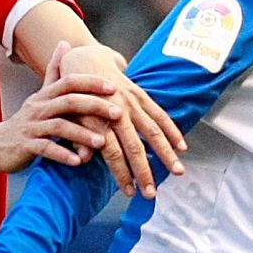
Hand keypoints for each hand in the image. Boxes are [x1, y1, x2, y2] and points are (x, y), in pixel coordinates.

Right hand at [0, 41, 122, 174]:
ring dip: (82, 134)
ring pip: (59, 127)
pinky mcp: (25, 146)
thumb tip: (65, 43)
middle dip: (95, 106)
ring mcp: (32, 126)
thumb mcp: (40, 95)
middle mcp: (39, 107)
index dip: (92, 83)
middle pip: (68, 101)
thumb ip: (54, 71)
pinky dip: (62, 154)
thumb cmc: (27, 120)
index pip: (70, 81)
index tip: (114, 88)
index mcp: (46, 94)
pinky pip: (45, 149)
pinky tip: (78, 161)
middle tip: (118, 113)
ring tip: (102, 142)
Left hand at [59, 42, 185, 198]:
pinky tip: (182, 147)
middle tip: (152, 193)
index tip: (130, 193)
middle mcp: (118, 111)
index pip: (112, 153)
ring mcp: (132, 103)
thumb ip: (78, 138)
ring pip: (153, 132)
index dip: (122, 174)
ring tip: (178, 172)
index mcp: (98, 119)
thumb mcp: (70, 116)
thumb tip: (84, 159)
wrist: (84, 59)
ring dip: (166, 154)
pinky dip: (172, 131)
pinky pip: (160, 115)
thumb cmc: (74, 95)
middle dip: (145, 172)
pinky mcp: (141, 95)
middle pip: (135, 147)